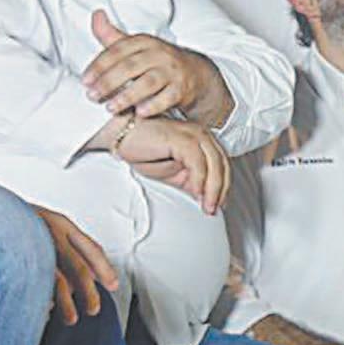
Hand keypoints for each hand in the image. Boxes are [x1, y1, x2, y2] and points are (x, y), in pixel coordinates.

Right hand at [34, 207, 117, 324]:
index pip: (91, 248)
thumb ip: (73, 245)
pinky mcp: (17, 260)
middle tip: (94, 308)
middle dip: (88, 291)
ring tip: (71, 319)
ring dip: (66, 302)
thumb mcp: (53, 224)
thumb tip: (94, 272)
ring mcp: (33, 248)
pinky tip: (46, 309)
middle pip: (77, 267)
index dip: (104, 268)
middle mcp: (50, 235)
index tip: (113, 284)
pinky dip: (42, 298)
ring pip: (55, 280)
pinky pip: (34, 283)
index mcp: (63, 224)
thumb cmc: (27, 220)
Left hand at [84, 11, 229, 120]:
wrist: (195, 73)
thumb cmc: (158, 61)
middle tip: (92, 96)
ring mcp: (172, 71)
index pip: (118, 51)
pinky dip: (153, 105)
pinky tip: (139, 112)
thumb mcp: (136, 46)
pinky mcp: (182, 89)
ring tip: (111, 107)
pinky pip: (167, 97)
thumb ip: (111, 35)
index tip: (85, 80)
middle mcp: (159, 54)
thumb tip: (96, 14)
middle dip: (108, 82)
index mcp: (144, 42)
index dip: (99, 66)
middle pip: (130, 66)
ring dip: (127, 96)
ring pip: (148, 82)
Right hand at [112, 117, 229, 213]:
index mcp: (202, 140)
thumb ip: (188, 179)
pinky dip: (199, 179)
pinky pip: (197, 162)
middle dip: (221, 190)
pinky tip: (196, 192)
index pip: (222, 164)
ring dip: (212, 189)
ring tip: (207, 206)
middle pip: (222, 165)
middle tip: (214, 209)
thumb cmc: (142, 149)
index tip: (220, 203)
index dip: (224, 186)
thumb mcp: (170, 170)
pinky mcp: (181, 138)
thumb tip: (203, 195)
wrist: (120, 135)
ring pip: (214, 164)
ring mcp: (193, 135)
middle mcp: (201, 135)